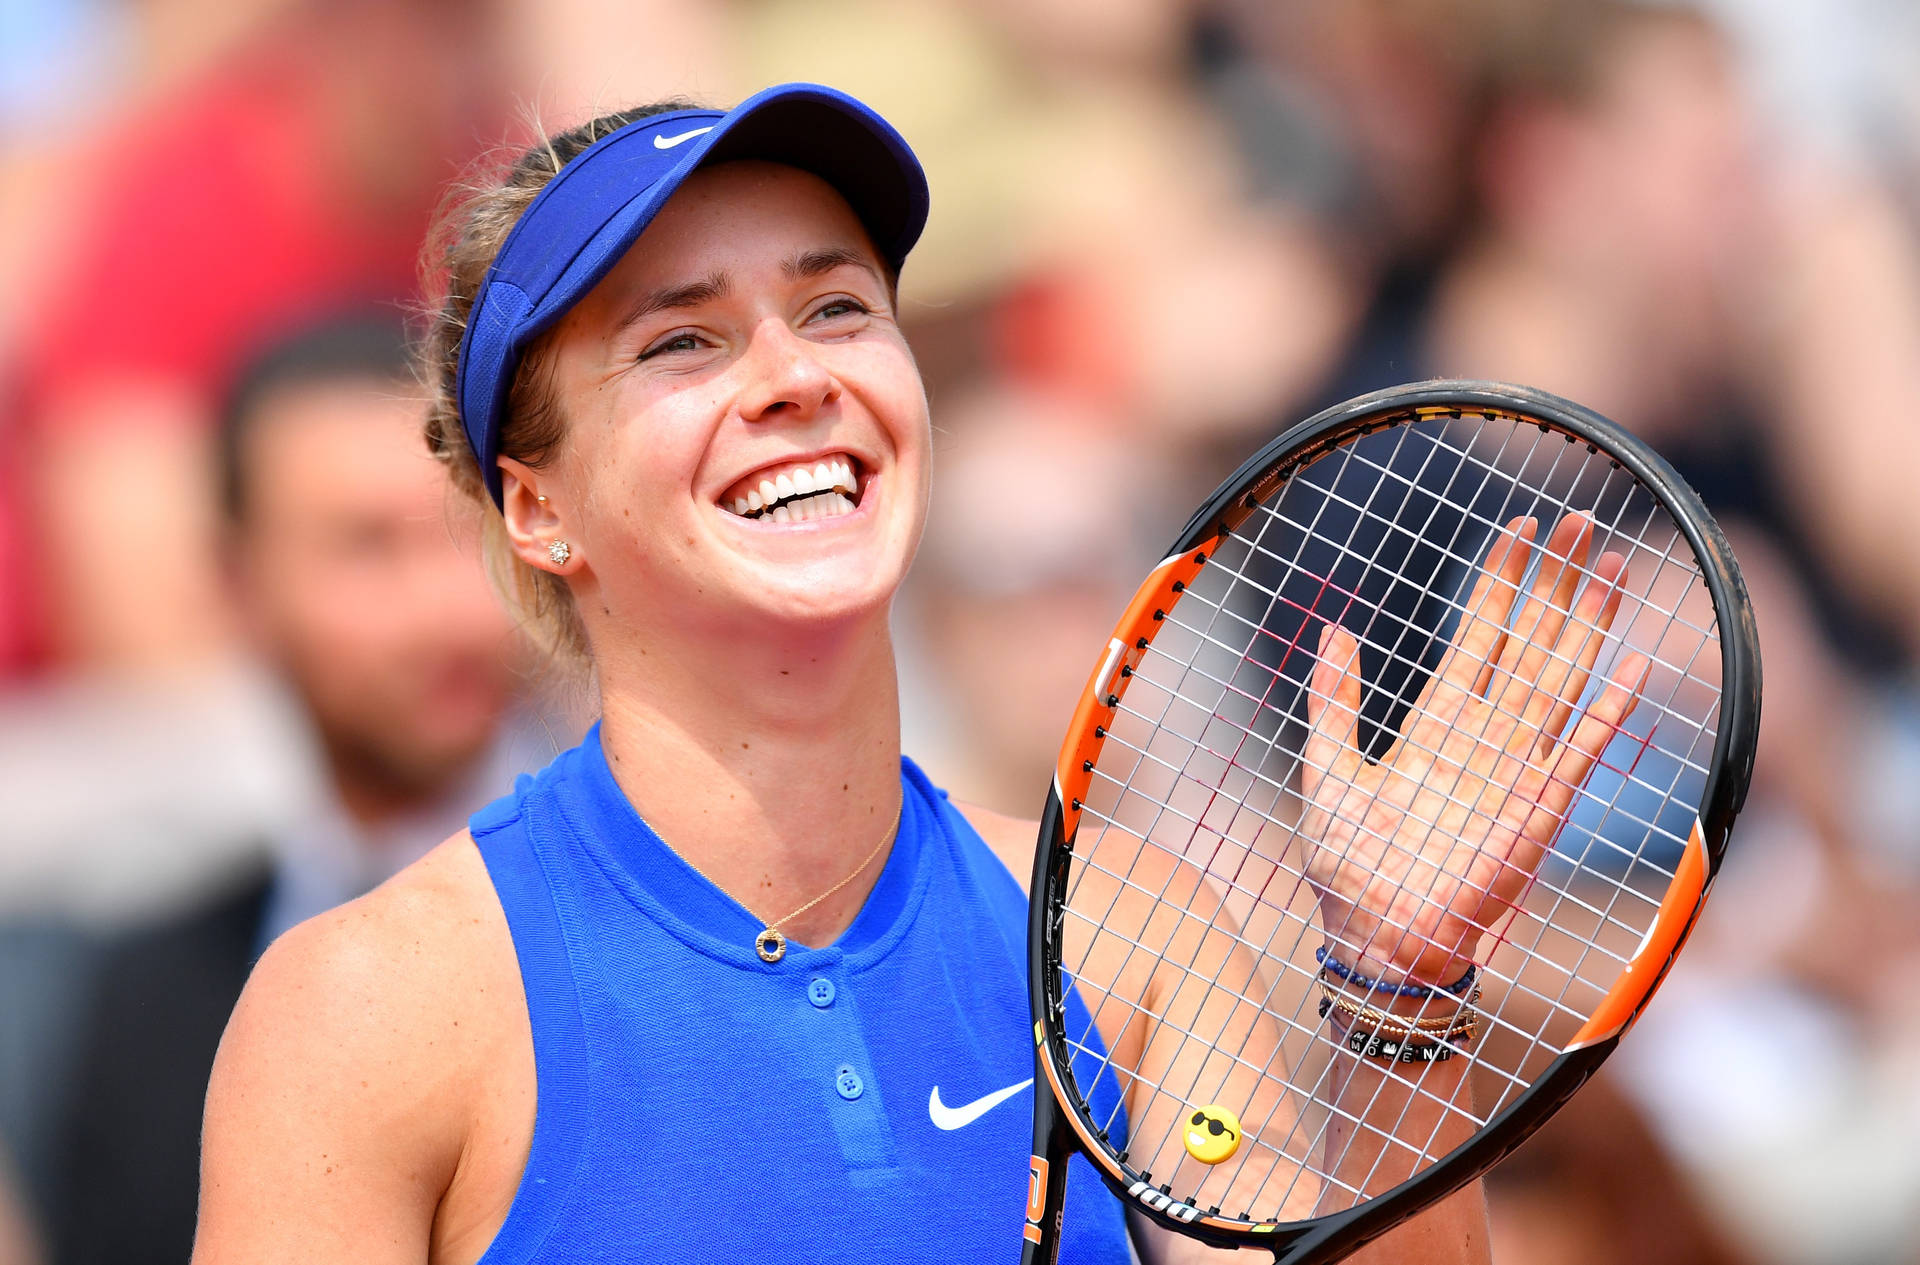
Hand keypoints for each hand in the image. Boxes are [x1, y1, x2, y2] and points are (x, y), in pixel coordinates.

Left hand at [1300, 513, 1648, 984]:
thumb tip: (1336, 629)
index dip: (1502, 579)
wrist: (1380, 941)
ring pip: (1561, 676)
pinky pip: (1580, 750)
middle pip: (1531, 639)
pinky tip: (1635, 667)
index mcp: (1436, 723)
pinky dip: (1607, 712)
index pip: (1479, 632)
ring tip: (1613, 563)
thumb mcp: (1328, 770)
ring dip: (1589, 622)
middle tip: (1580, 519)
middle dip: (1556, 580)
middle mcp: (1485, 735)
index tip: (1520, 526)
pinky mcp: (1541, 808)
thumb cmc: (1349, 867)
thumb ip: (1335, 700)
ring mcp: (1518, 768)